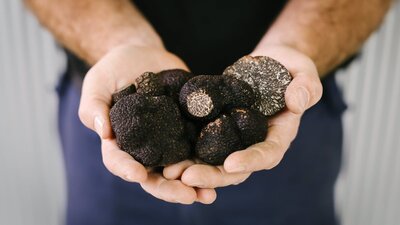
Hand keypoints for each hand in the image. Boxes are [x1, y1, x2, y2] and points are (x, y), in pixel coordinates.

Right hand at [78, 43, 215, 203]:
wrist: (143, 55)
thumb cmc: (114, 70)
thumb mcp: (97, 83)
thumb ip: (93, 107)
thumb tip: (102, 132)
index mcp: (120, 142)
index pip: (119, 161)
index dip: (126, 170)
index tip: (138, 174)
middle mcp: (145, 147)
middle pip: (154, 176)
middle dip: (169, 189)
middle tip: (187, 196)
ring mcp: (168, 139)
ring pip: (180, 169)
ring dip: (195, 184)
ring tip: (210, 195)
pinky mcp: (188, 128)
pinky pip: (199, 147)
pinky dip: (210, 160)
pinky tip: (226, 170)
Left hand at [177, 45, 322, 187]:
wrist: (272, 63)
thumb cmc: (291, 68)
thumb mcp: (304, 73)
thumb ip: (305, 88)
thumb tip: (296, 102)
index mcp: (278, 136)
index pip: (267, 155)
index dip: (250, 161)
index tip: (230, 165)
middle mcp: (255, 144)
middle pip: (235, 169)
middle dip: (212, 175)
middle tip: (187, 177)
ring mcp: (235, 139)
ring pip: (214, 162)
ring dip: (193, 170)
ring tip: (171, 172)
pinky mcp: (219, 129)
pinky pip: (202, 144)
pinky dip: (186, 152)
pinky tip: (167, 156)